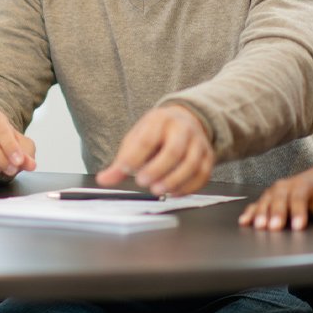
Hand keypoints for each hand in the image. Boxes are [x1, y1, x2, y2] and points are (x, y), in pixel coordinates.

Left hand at [98, 105, 212, 195]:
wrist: (186, 120)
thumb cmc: (157, 133)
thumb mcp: (136, 139)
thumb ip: (121, 162)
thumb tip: (104, 180)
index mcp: (160, 121)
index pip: (147, 139)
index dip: (135, 156)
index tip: (124, 169)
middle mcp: (182, 130)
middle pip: (174, 151)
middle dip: (157, 169)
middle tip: (142, 182)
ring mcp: (198, 143)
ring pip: (191, 164)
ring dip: (174, 180)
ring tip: (158, 190)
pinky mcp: (208, 157)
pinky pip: (203, 175)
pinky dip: (188, 187)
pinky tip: (174, 192)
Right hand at [238, 166, 312, 230]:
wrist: (308, 182)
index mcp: (302, 186)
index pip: (299, 198)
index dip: (298, 212)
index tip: (298, 226)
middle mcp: (284, 187)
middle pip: (279, 200)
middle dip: (276, 214)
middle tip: (275, 228)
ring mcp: (272, 192)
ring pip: (265, 202)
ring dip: (261, 214)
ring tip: (260, 227)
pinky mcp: (264, 198)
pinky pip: (255, 204)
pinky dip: (249, 213)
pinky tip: (244, 222)